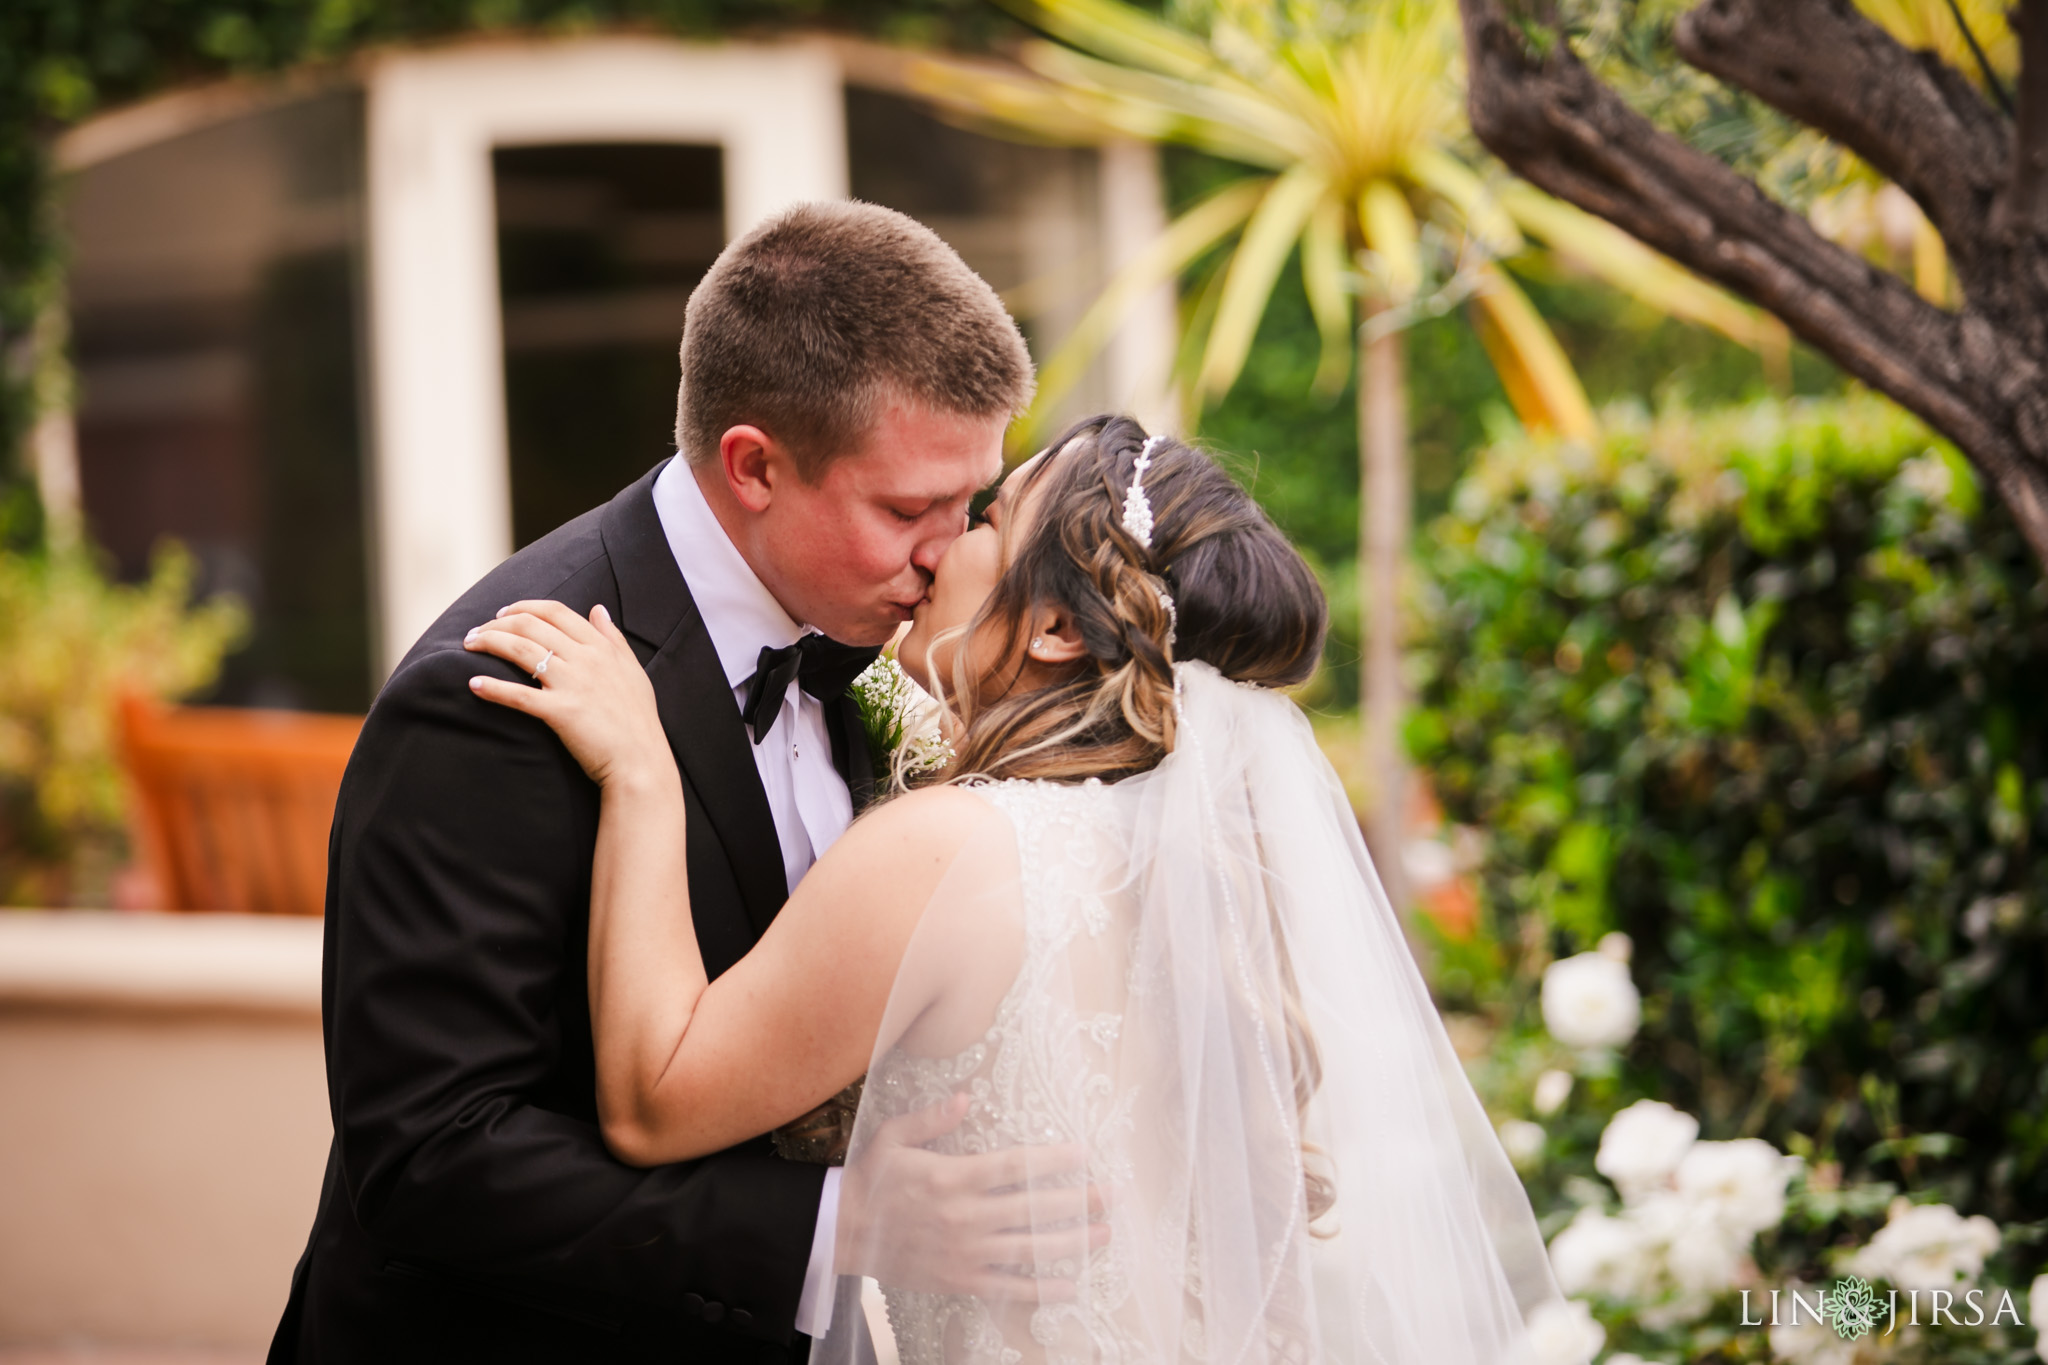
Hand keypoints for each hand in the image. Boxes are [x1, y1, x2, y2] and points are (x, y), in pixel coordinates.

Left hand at [465, 600, 669, 789]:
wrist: (641, 761)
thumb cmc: (638, 719)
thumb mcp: (633, 671)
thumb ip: (614, 638)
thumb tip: (598, 609)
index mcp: (601, 648)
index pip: (556, 612)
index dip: (524, 607)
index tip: (503, 613)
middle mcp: (585, 659)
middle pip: (531, 625)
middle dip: (497, 623)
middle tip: (477, 632)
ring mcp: (572, 684)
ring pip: (520, 650)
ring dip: (489, 642)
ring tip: (469, 646)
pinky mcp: (560, 712)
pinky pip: (518, 695)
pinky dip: (493, 688)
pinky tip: (474, 684)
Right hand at [835, 1094, 1109, 1300]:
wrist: (844, 1233)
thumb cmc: (872, 1180)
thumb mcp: (894, 1137)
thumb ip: (933, 1117)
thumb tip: (967, 1096)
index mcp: (954, 1176)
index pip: (1016, 1166)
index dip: (1054, 1161)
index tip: (1084, 1155)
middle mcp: (966, 1216)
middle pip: (1035, 1208)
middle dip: (1080, 1201)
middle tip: (1114, 1196)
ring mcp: (966, 1252)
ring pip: (1030, 1248)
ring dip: (1072, 1242)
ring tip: (1104, 1234)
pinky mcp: (960, 1280)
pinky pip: (1009, 1287)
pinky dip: (1041, 1288)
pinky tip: (1070, 1285)